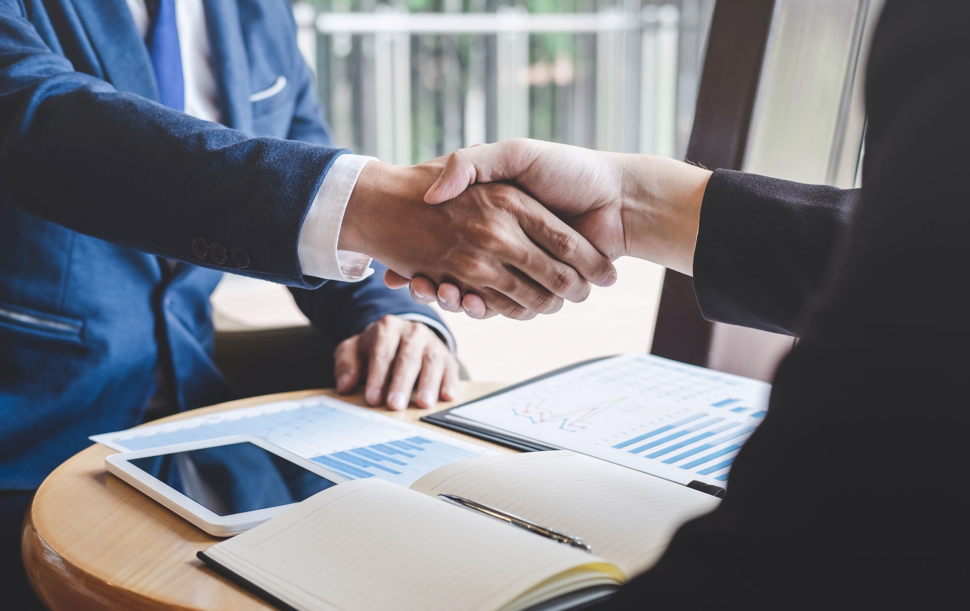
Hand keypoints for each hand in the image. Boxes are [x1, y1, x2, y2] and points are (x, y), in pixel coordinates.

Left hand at [334, 315, 457, 409]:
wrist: (403, 337)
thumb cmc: (376, 349)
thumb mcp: (355, 351)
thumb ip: (346, 365)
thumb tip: (344, 385)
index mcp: (387, 328)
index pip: (382, 353)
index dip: (377, 376)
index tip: (372, 399)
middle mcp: (413, 332)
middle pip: (408, 357)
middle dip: (401, 383)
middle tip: (395, 405)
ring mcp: (432, 343)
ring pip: (432, 361)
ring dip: (428, 383)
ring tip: (423, 404)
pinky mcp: (447, 357)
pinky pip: (450, 368)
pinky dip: (450, 382)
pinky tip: (447, 396)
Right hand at [387, 139, 710, 317]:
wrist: (620, 198)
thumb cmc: (569, 169)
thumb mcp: (515, 153)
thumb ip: (473, 163)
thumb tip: (433, 192)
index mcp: (496, 213)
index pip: (450, 239)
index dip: (426, 254)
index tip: (404, 265)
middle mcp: (505, 242)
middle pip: (459, 272)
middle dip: (437, 282)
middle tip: (417, 284)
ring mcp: (522, 267)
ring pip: (478, 293)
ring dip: (457, 298)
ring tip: (441, 291)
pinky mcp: (541, 287)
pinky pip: (508, 305)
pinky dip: (488, 309)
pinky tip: (469, 301)